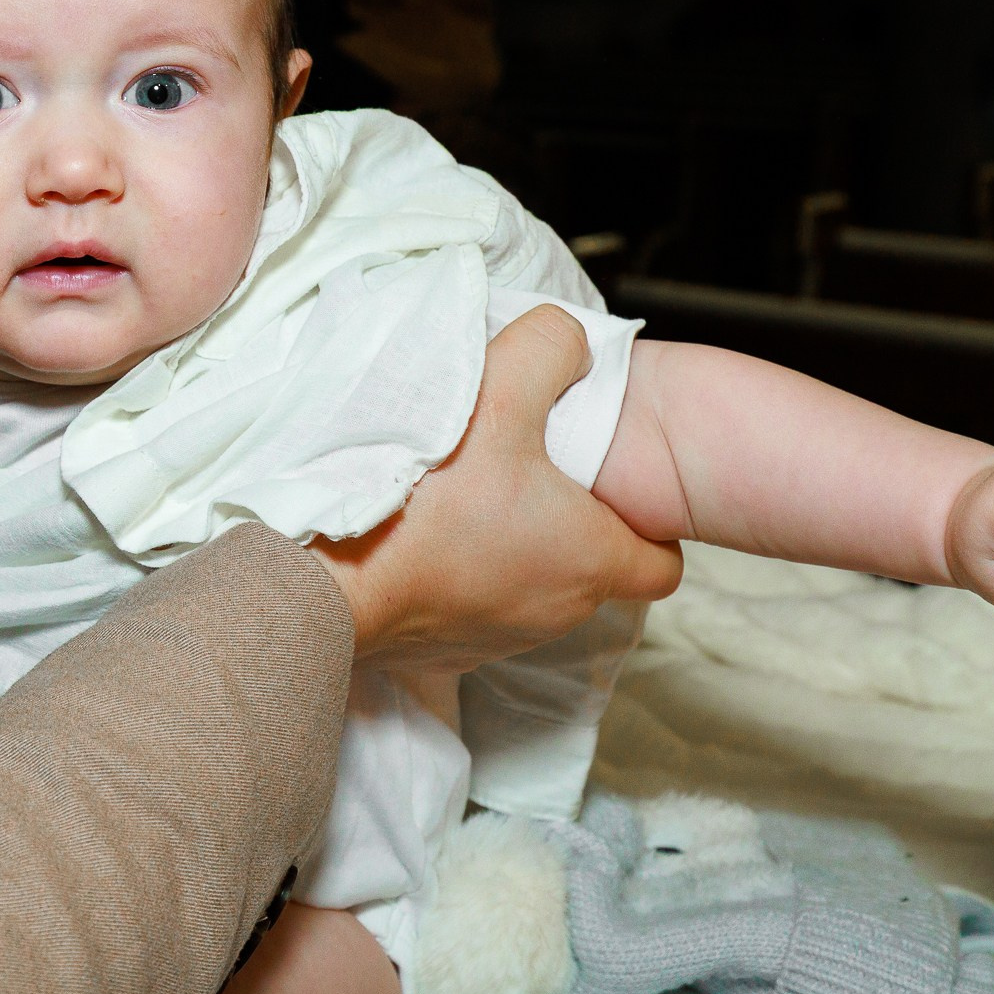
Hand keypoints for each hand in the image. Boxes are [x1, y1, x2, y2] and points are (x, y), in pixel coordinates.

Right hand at [315, 305, 684, 669]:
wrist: (329, 582)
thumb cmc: (425, 497)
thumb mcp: (500, 391)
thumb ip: (550, 348)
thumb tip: (567, 342)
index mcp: (590, 559)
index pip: (663, 564)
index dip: (646, 524)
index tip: (606, 487)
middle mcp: (556, 612)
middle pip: (589, 568)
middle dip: (566, 524)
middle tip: (523, 472)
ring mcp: (499, 638)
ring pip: (529, 589)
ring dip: (509, 550)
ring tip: (462, 498)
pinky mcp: (444, 652)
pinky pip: (471, 610)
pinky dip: (457, 578)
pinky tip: (419, 537)